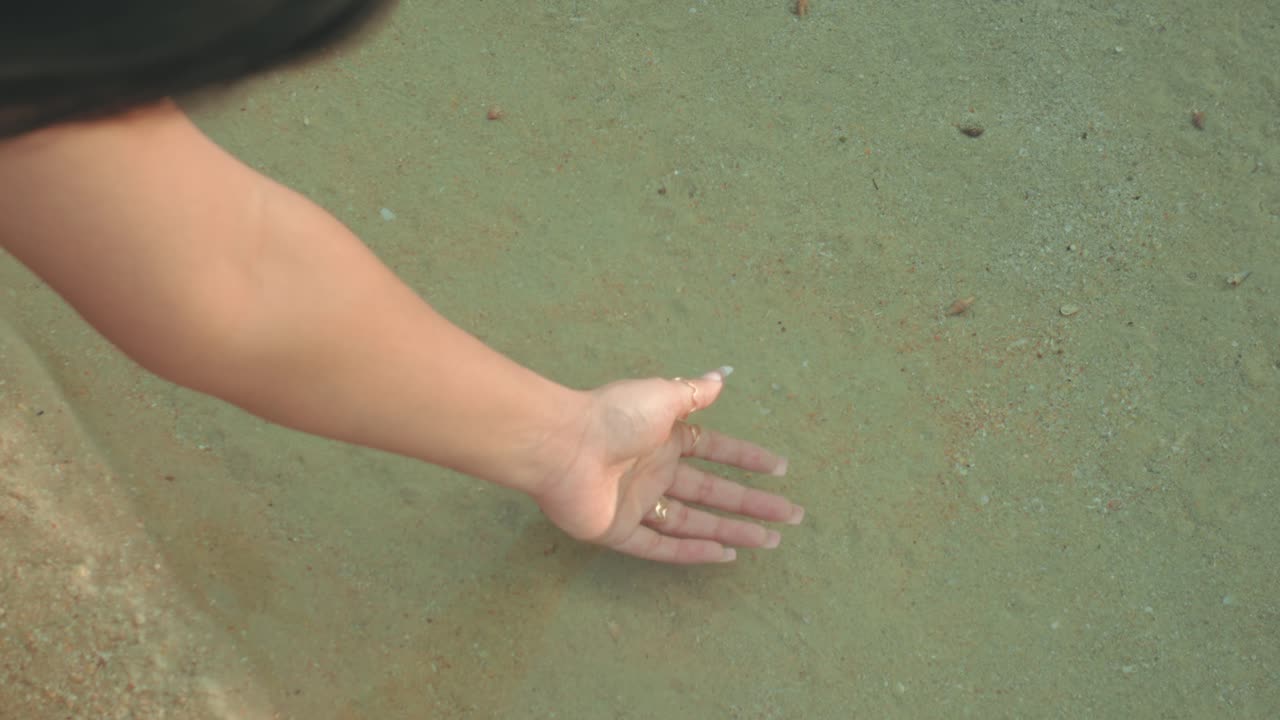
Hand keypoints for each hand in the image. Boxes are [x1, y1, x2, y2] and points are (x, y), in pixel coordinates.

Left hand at [532, 367, 803, 563]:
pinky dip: (692, 552)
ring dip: (732, 531)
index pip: (715, 450)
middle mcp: (654, 470)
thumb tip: (722, 375)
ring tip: (769, 541)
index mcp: (664, 436)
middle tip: (790, 516)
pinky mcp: (619, 531)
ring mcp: (637, 503)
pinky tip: (723, 556)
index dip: (746, 459)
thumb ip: (693, 393)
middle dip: (752, 504)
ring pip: (694, 521)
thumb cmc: (613, 415)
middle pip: (713, 491)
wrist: (562, 445)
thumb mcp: (661, 396)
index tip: (779, 469)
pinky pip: (661, 546)